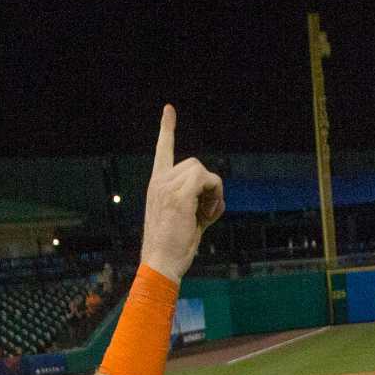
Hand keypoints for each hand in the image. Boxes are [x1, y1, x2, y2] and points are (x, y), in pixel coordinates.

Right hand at [140, 106, 224, 280]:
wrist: (160, 264)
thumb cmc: (173, 249)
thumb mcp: (186, 221)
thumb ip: (198, 205)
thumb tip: (217, 199)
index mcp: (157, 185)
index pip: (162, 151)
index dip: (167, 129)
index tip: (169, 109)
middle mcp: (159, 181)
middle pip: (194, 163)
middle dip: (207, 185)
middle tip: (206, 211)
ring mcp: (167, 187)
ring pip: (202, 170)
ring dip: (212, 191)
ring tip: (206, 215)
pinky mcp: (179, 195)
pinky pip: (207, 179)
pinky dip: (214, 195)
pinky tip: (207, 215)